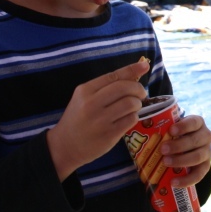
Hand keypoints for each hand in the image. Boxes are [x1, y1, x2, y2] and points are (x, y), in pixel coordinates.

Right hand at [47, 60, 148, 180]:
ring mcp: (101, 120)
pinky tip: (128, 118)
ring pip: (131, 103)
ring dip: (137, 104)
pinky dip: (134, 117)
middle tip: (141, 94)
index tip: (145, 65)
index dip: (132, 69)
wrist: (65, 146)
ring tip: (133, 107)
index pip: (114, 76)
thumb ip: (104, 88)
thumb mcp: (83, 98)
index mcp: (85, 90)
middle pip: (125, 88)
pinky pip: (131, 119)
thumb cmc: (77, 119)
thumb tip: (133, 76)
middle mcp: (92, 103)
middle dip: (138, 89)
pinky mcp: (109, 134)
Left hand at [161, 114, 210, 187]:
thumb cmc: (176, 134)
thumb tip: (142, 128)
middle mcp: (206, 136)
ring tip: (165, 162)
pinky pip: (199, 175)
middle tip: (162, 149)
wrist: (187, 146)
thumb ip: (163, 127)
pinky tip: (173, 182)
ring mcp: (207, 151)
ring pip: (198, 156)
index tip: (170, 130)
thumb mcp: (173, 127)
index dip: (183, 126)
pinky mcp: (205, 166)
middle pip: (195, 140)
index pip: (194, 122)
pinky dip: (186, 180)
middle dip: (178, 146)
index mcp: (198, 123)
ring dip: (181, 161)